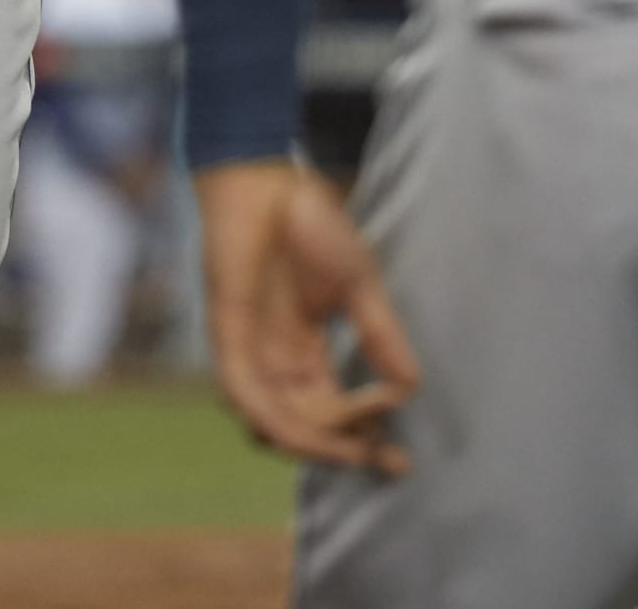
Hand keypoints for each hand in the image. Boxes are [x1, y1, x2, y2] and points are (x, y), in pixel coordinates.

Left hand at [197, 159, 419, 474]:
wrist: (266, 177)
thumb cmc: (308, 220)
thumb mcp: (358, 285)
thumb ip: (380, 335)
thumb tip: (410, 389)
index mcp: (302, 352)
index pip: (331, 414)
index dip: (365, 439)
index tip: (402, 453)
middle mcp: (273, 360)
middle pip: (305, 429)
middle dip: (345, 452)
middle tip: (387, 461)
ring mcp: (248, 348)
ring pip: (274, 423)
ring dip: (315, 444)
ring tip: (357, 449)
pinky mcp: (227, 332)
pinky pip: (244, 392)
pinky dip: (274, 419)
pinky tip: (312, 430)